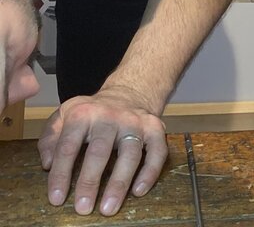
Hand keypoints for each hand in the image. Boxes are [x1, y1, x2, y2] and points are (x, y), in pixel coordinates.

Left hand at [37, 86, 166, 215]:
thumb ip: (50, 138)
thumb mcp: (64, 116)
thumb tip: (48, 165)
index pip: (68, 146)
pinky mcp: (156, 128)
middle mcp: (111, 115)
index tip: (57, 199)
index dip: (61, 174)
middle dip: (90, 182)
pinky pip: (157, 152)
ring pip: (130, 153)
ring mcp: (136, 121)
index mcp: (83, 113)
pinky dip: (150, 172)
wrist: (128, 93)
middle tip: (83, 208)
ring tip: (109, 208)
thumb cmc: (92, 113)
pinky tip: (139, 191)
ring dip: (119, 183)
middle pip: (100, 151)